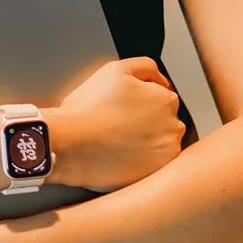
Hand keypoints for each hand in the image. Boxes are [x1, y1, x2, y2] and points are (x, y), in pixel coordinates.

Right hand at [52, 57, 183, 190]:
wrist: (69, 144)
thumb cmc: (88, 108)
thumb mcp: (116, 69)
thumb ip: (146, 67)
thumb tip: (161, 80)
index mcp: (166, 101)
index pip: (161, 98)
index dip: (140, 101)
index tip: (123, 108)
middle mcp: (173, 128)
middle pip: (164, 122)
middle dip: (145, 122)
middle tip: (117, 123)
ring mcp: (165, 155)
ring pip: (159, 145)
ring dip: (144, 142)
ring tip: (116, 139)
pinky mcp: (154, 175)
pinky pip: (151, 166)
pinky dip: (139, 161)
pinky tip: (119, 154)